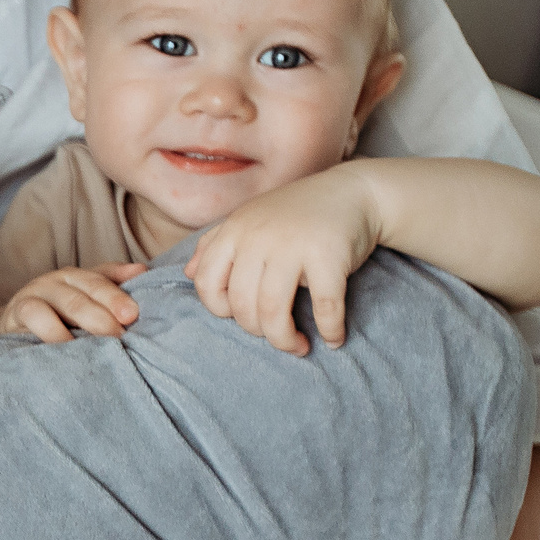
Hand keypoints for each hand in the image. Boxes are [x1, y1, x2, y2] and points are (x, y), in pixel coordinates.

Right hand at [0, 263, 148, 341]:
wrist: (10, 326)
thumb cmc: (55, 315)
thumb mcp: (81, 300)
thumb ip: (110, 284)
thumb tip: (142, 270)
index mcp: (79, 277)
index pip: (102, 280)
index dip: (117, 296)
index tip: (133, 315)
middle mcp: (60, 280)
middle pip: (87, 291)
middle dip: (106, 311)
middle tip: (121, 333)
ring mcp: (39, 291)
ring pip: (66, 301)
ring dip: (85, 320)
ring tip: (100, 342)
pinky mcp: (18, 309)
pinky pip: (36, 316)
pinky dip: (51, 331)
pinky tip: (66, 347)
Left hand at [185, 166, 381, 353]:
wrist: (353, 192)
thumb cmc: (297, 214)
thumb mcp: (250, 220)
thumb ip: (215, 244)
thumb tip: (187, 273)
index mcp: (235, 230)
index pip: (205, 283)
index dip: (220, 309)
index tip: (242, 316)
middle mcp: (258, 236)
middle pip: (242, 306)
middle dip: (258, 332)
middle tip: (278, 336)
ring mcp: (293, 245)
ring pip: (275, 312)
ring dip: (287, 341)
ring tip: (299, 347)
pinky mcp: (328, 255)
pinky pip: (324, 307)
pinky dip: (329, 330)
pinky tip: (333, 339)